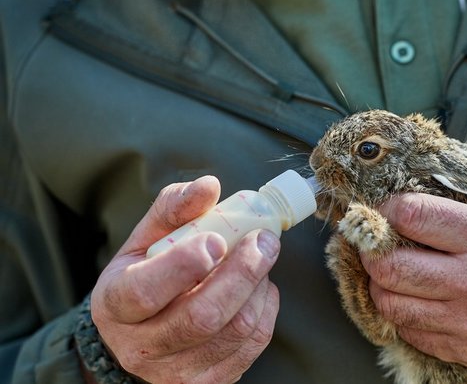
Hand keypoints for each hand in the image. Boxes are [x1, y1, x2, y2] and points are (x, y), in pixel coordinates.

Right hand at [90, 176, 279, 382]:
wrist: (140, 333)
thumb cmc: (145, 275)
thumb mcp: (145, 239)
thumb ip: (174, 209)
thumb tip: (209, 186)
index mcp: (116, 304)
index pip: (146, 291)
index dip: (186, 265)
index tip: (218, 239)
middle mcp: (141, 347)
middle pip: (202, 316)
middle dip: (243, 273)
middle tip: (265, 241)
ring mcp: (176, 372)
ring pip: (234, 331)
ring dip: (259, 288)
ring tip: (261, 260)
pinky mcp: (209, 383)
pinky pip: (252, 346)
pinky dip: (266, 310)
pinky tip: (259, 289)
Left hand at [363, 163, 466, 383]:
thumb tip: (452, 154)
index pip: (415, 216)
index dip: (388, 207)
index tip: (385, 205)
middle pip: (390, 266)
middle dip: (373, 248)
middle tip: (376, 239)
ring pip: (391, 304)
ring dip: (380, 284)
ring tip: (390, 269)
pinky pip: (411, 333)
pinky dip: (402, 314)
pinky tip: (414, 298)